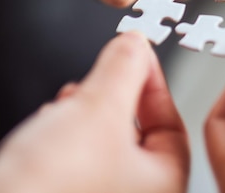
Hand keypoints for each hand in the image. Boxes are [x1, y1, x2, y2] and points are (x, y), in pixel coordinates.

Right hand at [0, 32, 188, 192]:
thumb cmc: (51, 187)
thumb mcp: (99, 108)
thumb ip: (123, 70)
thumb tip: (136, 46)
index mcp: (162, 188)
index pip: (173, 129)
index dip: (156, 85)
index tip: (140, 58)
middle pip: (138, 136)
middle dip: (118, 98)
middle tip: (109, 70)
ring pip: (105, 147)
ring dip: (90, 114)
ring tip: (73, 95)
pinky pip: (79, 161)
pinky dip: (70, 136)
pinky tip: (52, 120)